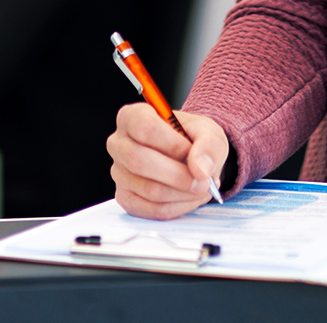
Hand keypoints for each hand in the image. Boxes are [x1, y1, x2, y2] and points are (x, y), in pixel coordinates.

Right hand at [108, 103, 228, 219]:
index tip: (192, 151)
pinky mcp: (125, 198)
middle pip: (140, 162)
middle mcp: (119, 144)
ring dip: (182, 193)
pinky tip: (191, 198)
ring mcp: (119, 173)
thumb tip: (199, 169)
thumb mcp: (207, 131)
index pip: (144, 128)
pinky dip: (177, 207)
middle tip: (204, 181)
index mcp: (132, 117)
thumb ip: (208, 145)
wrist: (189, 154)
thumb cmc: (191, 137)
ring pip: (149, 190)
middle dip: (178, 175)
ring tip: (202, 187)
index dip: (171, 143)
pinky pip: (151, 210)